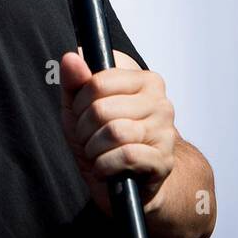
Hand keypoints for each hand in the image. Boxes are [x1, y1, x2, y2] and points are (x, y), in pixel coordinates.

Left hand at [59, 50, 176, 215]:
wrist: (129, 181)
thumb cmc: (103, 138)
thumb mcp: (79, 108)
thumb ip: (74, 81)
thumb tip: (72, 56)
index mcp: (144, 81)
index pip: (98, 82)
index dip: (80, 102)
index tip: (82, 112)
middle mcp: (161, 103)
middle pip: (102, 109)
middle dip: (84, 128)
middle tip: (88, 137)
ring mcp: (165, 132)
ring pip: (114, 133)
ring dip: (93, 148)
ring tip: (97, 152)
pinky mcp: (164, 160)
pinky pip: (126, 156)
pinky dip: (105, 165)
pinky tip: (106, 167)